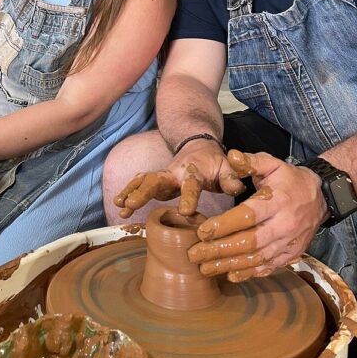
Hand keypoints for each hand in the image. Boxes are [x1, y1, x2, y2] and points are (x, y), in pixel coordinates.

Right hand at [113, 142, 244, 217]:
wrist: (199, 145)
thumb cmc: (216, 162)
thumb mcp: (228, 168)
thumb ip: (231, 179)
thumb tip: (237, 189)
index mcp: (194, 173)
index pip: (191, 186)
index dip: (188, 198)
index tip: (185, 212)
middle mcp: (174, 173)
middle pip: (156, 180)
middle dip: (143, 192)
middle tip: (131, 204)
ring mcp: (164, 176)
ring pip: (144, 181)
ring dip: (131, 191)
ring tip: (119, 205)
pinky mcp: (158, 180)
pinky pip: (140, 183)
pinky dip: (129, 191)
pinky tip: (119, 204)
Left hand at [186, 150, 328, 281]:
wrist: (322, 198)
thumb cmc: (290, 180)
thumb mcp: (272, 164)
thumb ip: (250, 161)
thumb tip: (230, 156)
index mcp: (277, 201)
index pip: (247, 216)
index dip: (224, 225)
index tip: (202, 232)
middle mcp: (284, 225)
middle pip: (249, 242)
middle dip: (220, 250)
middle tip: (195, 254)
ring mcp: (289, 243)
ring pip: (257, 258)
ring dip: (229, 265)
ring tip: (205, 268)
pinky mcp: (291, 255)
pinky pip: (269, 267)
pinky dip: (249, 273)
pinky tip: (230, 275)